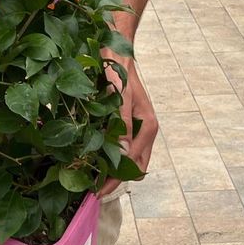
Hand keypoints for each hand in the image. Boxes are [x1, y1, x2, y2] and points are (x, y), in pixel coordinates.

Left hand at [100, 55, 157, 195]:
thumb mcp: (120, 96)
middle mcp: (147, 131)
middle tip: (95, 190)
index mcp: (148, 127)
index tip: (98, 191)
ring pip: (132, 160)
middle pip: (136, 167)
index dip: (115, 179)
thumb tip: (122, 152)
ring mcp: (140, 129)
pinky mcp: (131, 125)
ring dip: (116, 171)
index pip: (132, 164)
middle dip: (117, 180)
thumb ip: (123, 123)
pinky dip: (115, 158)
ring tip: (95, 179)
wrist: (118, 54)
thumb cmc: (119, 72)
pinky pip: (126, 149)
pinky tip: (98, 160)